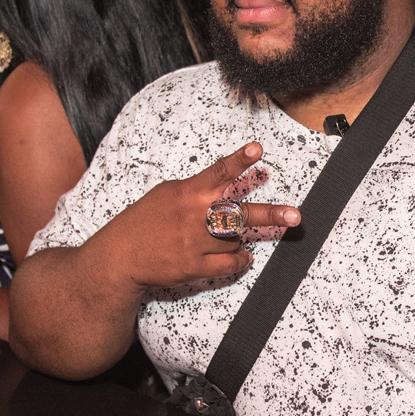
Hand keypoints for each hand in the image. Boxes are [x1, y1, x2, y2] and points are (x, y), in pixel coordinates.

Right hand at [97, 142, 299, 291]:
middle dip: (270, 214)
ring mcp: (195, 243)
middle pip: (239, 213)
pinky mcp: (194, 266)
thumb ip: (196, 189)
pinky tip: (242, 256)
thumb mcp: (166, 194)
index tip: (258, 149)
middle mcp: (194, 216)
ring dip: (236, 239)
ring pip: (235, 240)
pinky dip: (240, 260)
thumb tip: (223, 185)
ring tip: (222, 237)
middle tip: (295, 216)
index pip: (218, 172)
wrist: (120, 257)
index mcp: (187, 193)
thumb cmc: (144, 221)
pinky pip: (229, 264)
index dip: (240, 160)